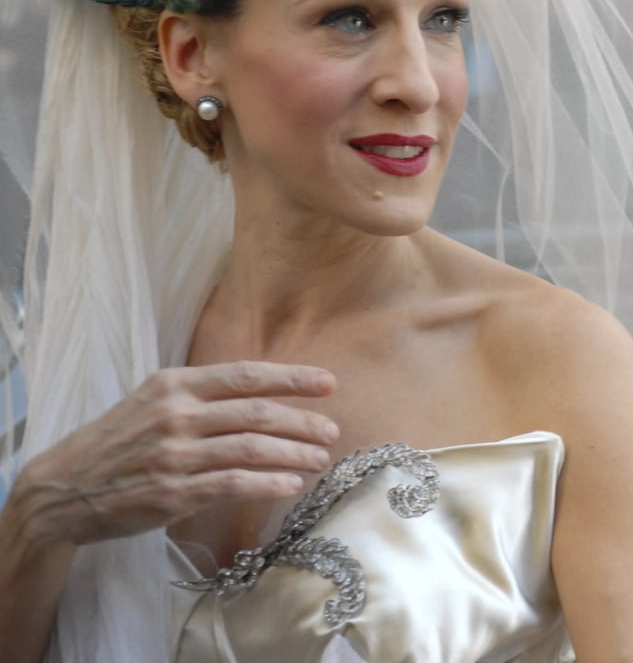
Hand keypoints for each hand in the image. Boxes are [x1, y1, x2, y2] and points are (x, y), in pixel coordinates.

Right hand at [10, 361, 338, 548]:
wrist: (65, 486)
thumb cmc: (119, 440)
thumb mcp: (153, 400)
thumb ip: (200, 394)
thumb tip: (260, 394)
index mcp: (176, 384)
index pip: (246, 375)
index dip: (292, 378)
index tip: (328, 383)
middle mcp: (177, 414)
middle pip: (257, 413)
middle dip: (303, 421)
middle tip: (332, 431)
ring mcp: (174, 454)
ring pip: (251, 448)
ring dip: (294, 454)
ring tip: (320, 459)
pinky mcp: (172, 493)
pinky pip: (232, 484)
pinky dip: (268, 483)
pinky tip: (291, 485)